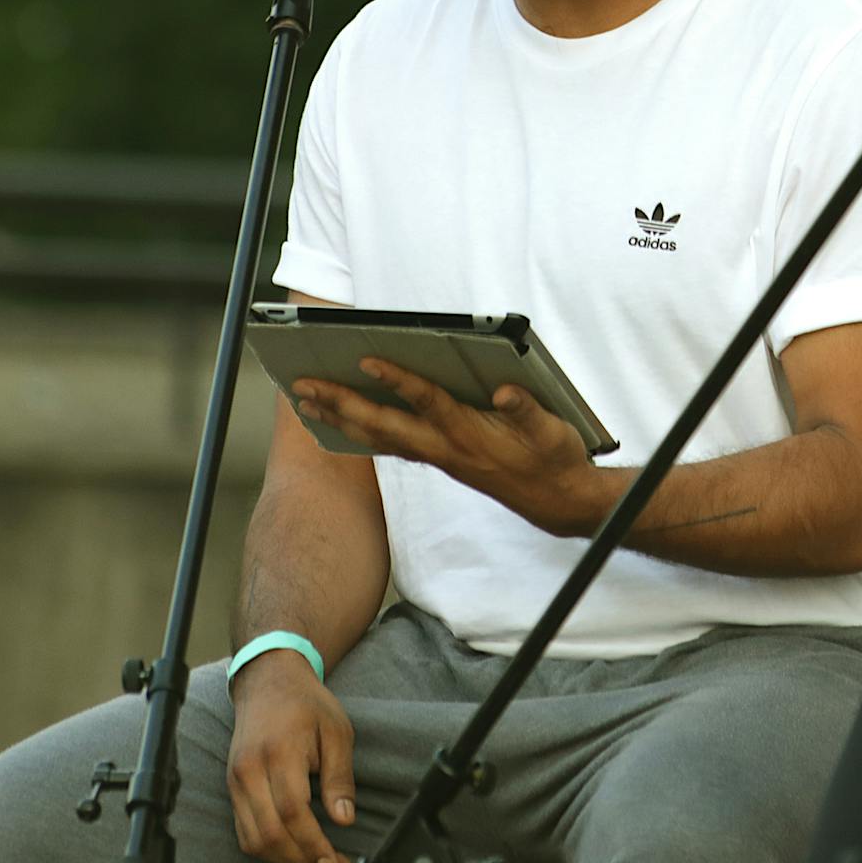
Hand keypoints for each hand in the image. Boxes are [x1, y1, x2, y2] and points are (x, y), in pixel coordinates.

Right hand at [225, 657, 357, 862]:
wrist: (269, 681)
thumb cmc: (306, 704)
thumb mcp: (336, 730)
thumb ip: (339, 776)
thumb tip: (344, 820)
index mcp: (278, 752)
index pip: (292, 813)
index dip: (314, 844)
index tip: (337, 862)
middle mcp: (249, 770)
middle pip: (270, 834)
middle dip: (302, 858)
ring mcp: (236, 780)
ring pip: (253, 839)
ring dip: (284, 858)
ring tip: (314, 859)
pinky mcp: (231, 787)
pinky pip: (244, 831)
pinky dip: (267, 847)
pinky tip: (292, 846)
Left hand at [293, 360, 603, 535]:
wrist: (557, 502)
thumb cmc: (553, 459)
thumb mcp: (551, 431)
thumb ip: (527, 409)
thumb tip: (506, 388)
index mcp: (470, 435)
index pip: (427, 401)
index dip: (398, 380)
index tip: (367, 360)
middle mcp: (446, 448)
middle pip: (384, 425)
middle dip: (342, 403)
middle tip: (304, 385)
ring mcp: (439, 456)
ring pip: (380, 437)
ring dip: (342, 419)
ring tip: (307, 402)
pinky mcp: (440, 460)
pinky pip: (391, 445)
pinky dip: (362, 432)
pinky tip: (345, 423)